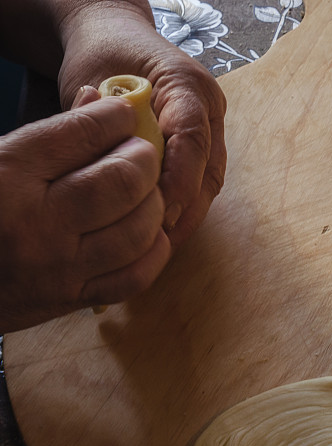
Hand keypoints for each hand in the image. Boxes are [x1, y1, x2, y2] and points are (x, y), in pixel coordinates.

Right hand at [0, 96, 169, 332]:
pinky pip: (134, 277)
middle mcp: (35, 223)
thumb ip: (47, 134)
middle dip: (144, 159)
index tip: (123, 113)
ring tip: (146, 191)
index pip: (83, 133)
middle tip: (141, 152)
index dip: (115, 116)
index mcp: (6, 174)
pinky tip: (148, 233)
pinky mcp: (70, 298)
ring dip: (154, 203)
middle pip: (123, 182)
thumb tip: (97, 99)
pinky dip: (152, 251)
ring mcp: (58, 267)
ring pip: (137, 230)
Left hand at [57, 1, 226, 246]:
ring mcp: (213, 125)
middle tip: (159, 243)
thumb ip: (107, 123)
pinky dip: (185, 207)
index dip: (179, 181)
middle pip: (210, 169)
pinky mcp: (205, 143)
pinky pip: (201, 181)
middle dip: (187, 210)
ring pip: (211, 181)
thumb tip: (116, 171)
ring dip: (189, 215)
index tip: (160, 215)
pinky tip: (164, 229)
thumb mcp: (93, 82)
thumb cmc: (102, 55)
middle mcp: (210, 106)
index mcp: (187, 84)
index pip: (192, 138)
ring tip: (161, 245)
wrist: (116, 36)